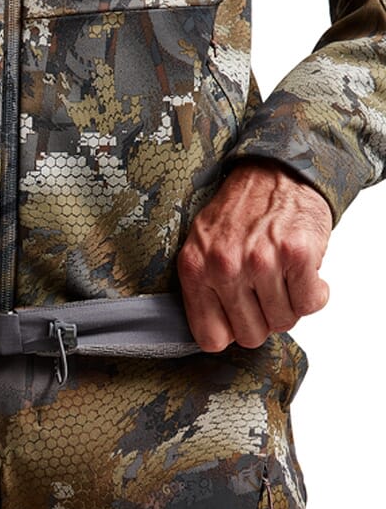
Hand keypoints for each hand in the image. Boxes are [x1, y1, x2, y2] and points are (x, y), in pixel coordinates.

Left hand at [177, 160, 332, 351]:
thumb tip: (216, 336)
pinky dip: (313, 294)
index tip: (237, 318)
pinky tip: (302, 274)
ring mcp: (262, 261)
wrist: (272, 170)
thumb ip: (201, 291)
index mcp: (195, 270)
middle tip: (264, 294)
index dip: (229, 333)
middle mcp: (225, 267)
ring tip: (282, 278)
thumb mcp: (199, 248)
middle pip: (250, 336)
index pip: (210, 338)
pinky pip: (310, 304)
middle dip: (261, 321)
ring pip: (282, 322)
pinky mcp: (297, 254)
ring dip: (288, 306)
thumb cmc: (236, 215)